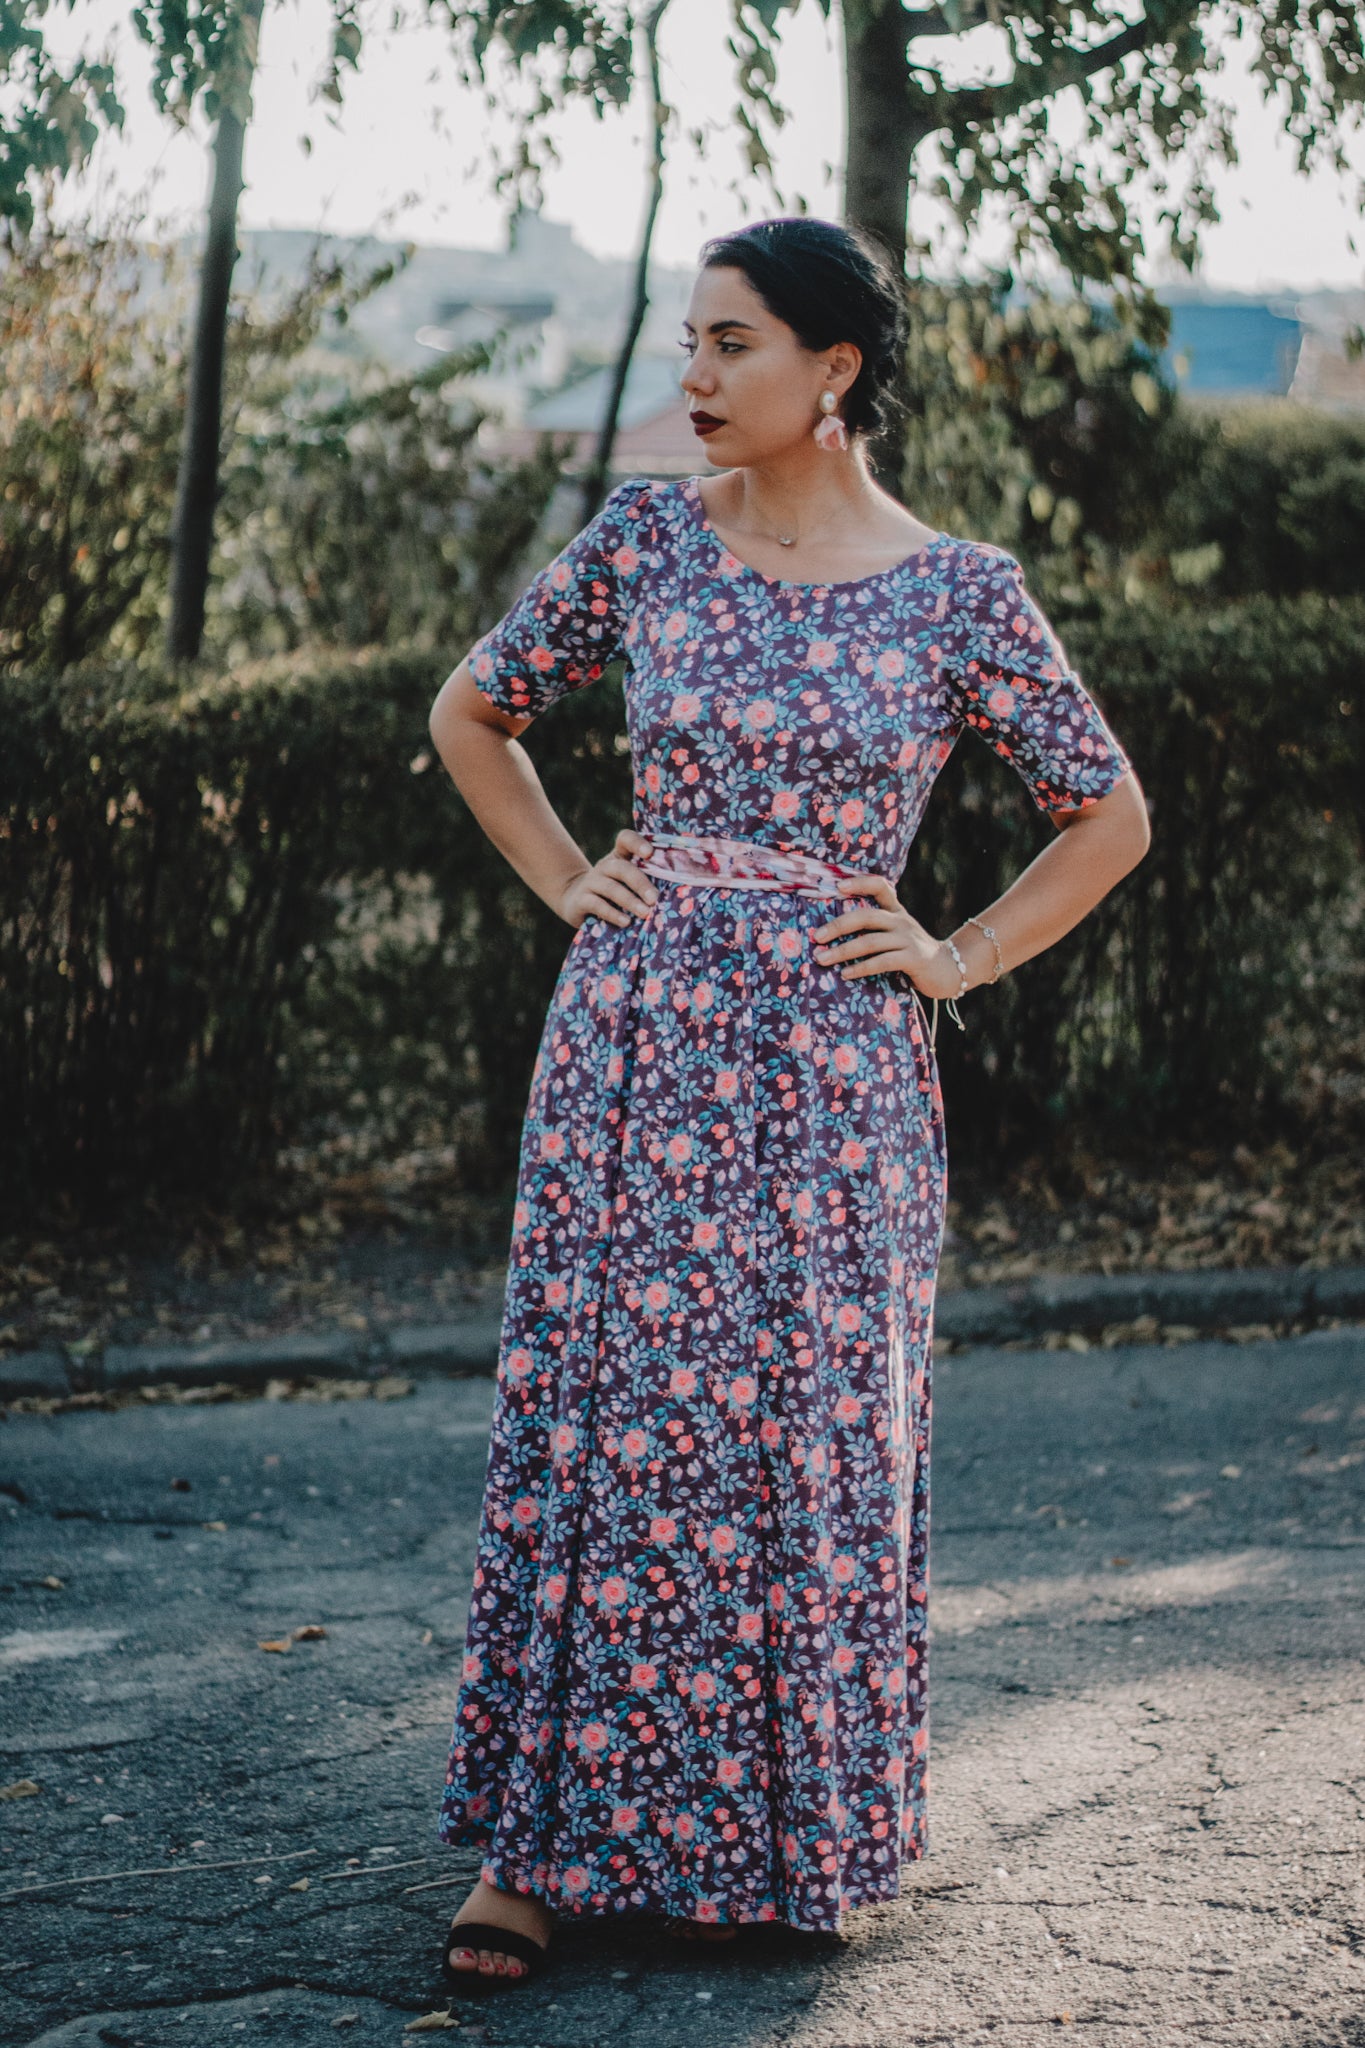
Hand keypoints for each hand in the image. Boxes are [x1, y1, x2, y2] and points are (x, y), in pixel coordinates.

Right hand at [557, 827, 659, 929]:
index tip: (650, 854)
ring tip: (645, 913)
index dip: (637, 843)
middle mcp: (604, 866)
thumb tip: (677, 893)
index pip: (625, 839)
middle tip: (654, 899)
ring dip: (630, 901)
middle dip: (640, 883)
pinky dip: (613, 914)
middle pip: (622, 868)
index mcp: (619, 857)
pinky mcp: (581, 900)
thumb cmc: (614, 893)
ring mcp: (591, 882)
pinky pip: (597, 905)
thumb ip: (647, 881)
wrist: (577, 902)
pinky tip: (626, 922)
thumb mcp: (627, 883)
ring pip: (611, 888)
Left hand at [810, 874, 967, 997]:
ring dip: (842, 951)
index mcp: (896, 911)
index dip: (860, 883)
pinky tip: (846, 974)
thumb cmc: (913, 954)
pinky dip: (861, 967)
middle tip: (817, 937)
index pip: (880, 886)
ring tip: (822, 959)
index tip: (837, 886)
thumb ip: (875, 929)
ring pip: (870, 942)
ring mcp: (908, 939)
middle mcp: (901, 921)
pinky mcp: (913, 959)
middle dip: (838, 926)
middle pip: (866, 916)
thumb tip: (833, 932)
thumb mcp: (897, 935)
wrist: (948, 970)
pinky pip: (882, 961)